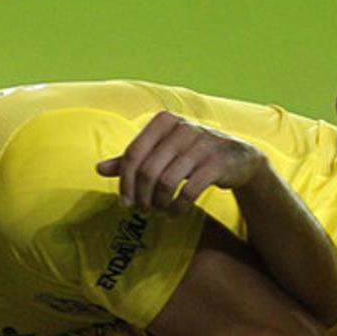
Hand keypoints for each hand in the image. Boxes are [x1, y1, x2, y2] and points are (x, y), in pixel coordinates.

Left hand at [97, 111, 265, 214]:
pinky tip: (175, 213)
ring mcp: (201, 145)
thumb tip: (98, 169)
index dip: (125, 182)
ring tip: (159, 212)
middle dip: (142, 197)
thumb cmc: (192, 154)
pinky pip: (188, 192)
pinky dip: (178, 208)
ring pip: (166, 182)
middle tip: (143, 211)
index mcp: (163, 121)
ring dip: (159, 204)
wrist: (238, 157)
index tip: (125, 202)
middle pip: (147, 171)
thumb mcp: (162, 151)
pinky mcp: (216, 164)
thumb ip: (132, 159)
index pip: (133, 154)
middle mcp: (182, 128)